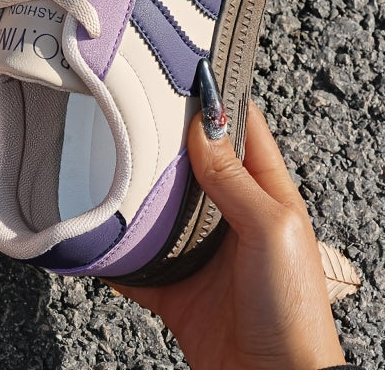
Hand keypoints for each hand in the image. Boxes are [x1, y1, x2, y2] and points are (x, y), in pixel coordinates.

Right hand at [107, 100, 345, 369]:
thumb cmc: (293, 314)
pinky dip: (112, 249)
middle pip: (189, 162)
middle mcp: (229, 215)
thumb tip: (205, 123)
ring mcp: (197, 249)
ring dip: (132, 191)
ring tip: (102, 162)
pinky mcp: (172, 282)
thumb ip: (235, 177)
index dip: (217, 97)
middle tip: (127, 110)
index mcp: (264, 194)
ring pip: (156, 205)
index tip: (183, 69)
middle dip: (162, 138)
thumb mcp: (271, 230)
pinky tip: (92, 233)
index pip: (241, 128)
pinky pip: (133, 259)